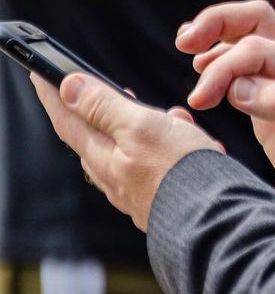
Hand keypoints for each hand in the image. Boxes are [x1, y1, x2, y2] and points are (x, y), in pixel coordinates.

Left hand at [31, 73, 221, 231]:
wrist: (214, 218)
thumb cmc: (179, 171)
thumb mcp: (140, 126)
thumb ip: (104, 107)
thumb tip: (69, 87)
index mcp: (103, 157)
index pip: (67, 121)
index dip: (53, 96)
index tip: (41, 76)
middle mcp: (114, 177)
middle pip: (94, 137)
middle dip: (96, 110)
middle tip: (97, 88)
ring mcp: (136, 190)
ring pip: (128, 150)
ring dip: (140, 126)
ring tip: (167, 113)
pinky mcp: (161, 196)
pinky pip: (154, 164)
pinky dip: (164, 145)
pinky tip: (187, 140)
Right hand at [177, 0, 274, 205]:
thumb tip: (240, 87)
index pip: (258, 48)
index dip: (224, 67)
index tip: (200, 100)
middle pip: (255, 21)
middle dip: (217, 23)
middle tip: (184, 43)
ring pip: (246, 37)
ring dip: (214, 39)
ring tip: (188, 53)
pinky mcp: (268, 97)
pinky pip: (241, 65)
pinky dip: (217, 59)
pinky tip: (200, 66)